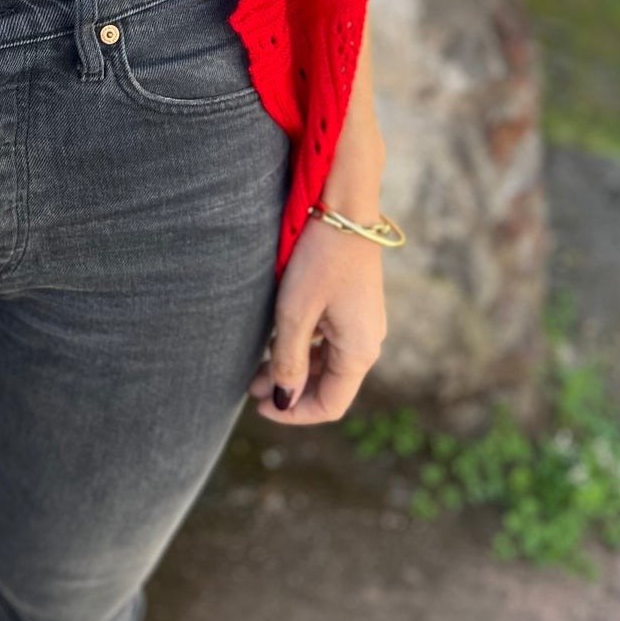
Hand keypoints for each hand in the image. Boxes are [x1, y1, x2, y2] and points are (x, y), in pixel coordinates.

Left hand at [247, 214, 386, 423]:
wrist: (343, 207)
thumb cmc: (319, 258)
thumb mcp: (296, 313)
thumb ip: (289, 361)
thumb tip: (284, 401)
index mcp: (360, 351)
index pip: (330, 404)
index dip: (295, 413)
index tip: (260, 408)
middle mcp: (368, 341)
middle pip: (330, 384)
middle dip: (291, 390)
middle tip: (251, 388)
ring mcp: (362, 322)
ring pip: (328, 361)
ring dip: (296, 368)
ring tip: (257, 367)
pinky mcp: (354, 304)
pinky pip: (331, 338)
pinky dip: (305, 346)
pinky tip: (279, 338)